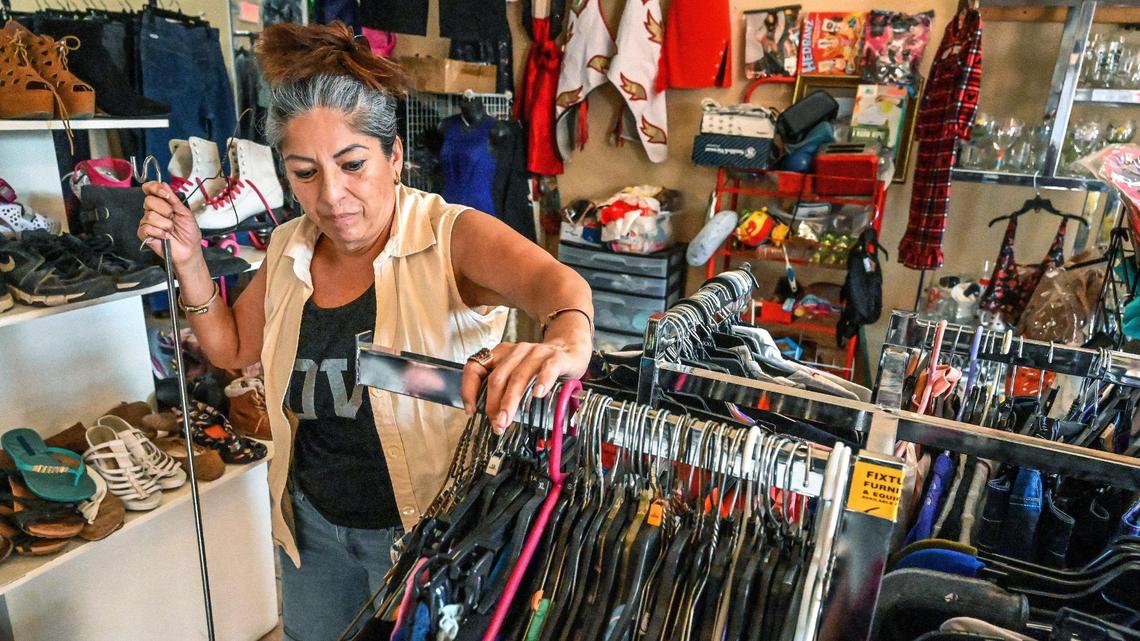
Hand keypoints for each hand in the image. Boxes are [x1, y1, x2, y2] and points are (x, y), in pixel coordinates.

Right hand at [138, 181, 202, 266]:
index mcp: (162, 203)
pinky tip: (165, 236)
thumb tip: (164, 184)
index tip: (165, 194)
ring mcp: (147, 222)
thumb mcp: (185, 213)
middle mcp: (153, 210)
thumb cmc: (189, 233)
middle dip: (165, 210)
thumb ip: (174, 199)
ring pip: (149, 215)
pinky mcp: (144, 233)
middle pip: (149, 201)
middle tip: (173, 218)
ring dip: (165, 224)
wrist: (189, 250)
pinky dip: (159, 232)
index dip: (154, 188)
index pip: (150, 189)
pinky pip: (146, 228)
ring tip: (171, 230)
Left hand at [460, 340, 591, 433]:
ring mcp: (537, 353)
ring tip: (506, 420)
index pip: (475, 366)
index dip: (469, 389)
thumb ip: (505, 388)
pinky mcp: (557, 357)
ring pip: (519, 377)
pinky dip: (542, 381)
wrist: (570, 349)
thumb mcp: (518, 372)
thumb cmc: (540, 367)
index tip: (471, 410)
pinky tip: (538, 395)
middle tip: (496, 425)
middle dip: (493, 404)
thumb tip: (492, 417)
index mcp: (502, 354)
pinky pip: (548, 369)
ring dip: (510, 401)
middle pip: (498, 378)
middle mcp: (517, 351)